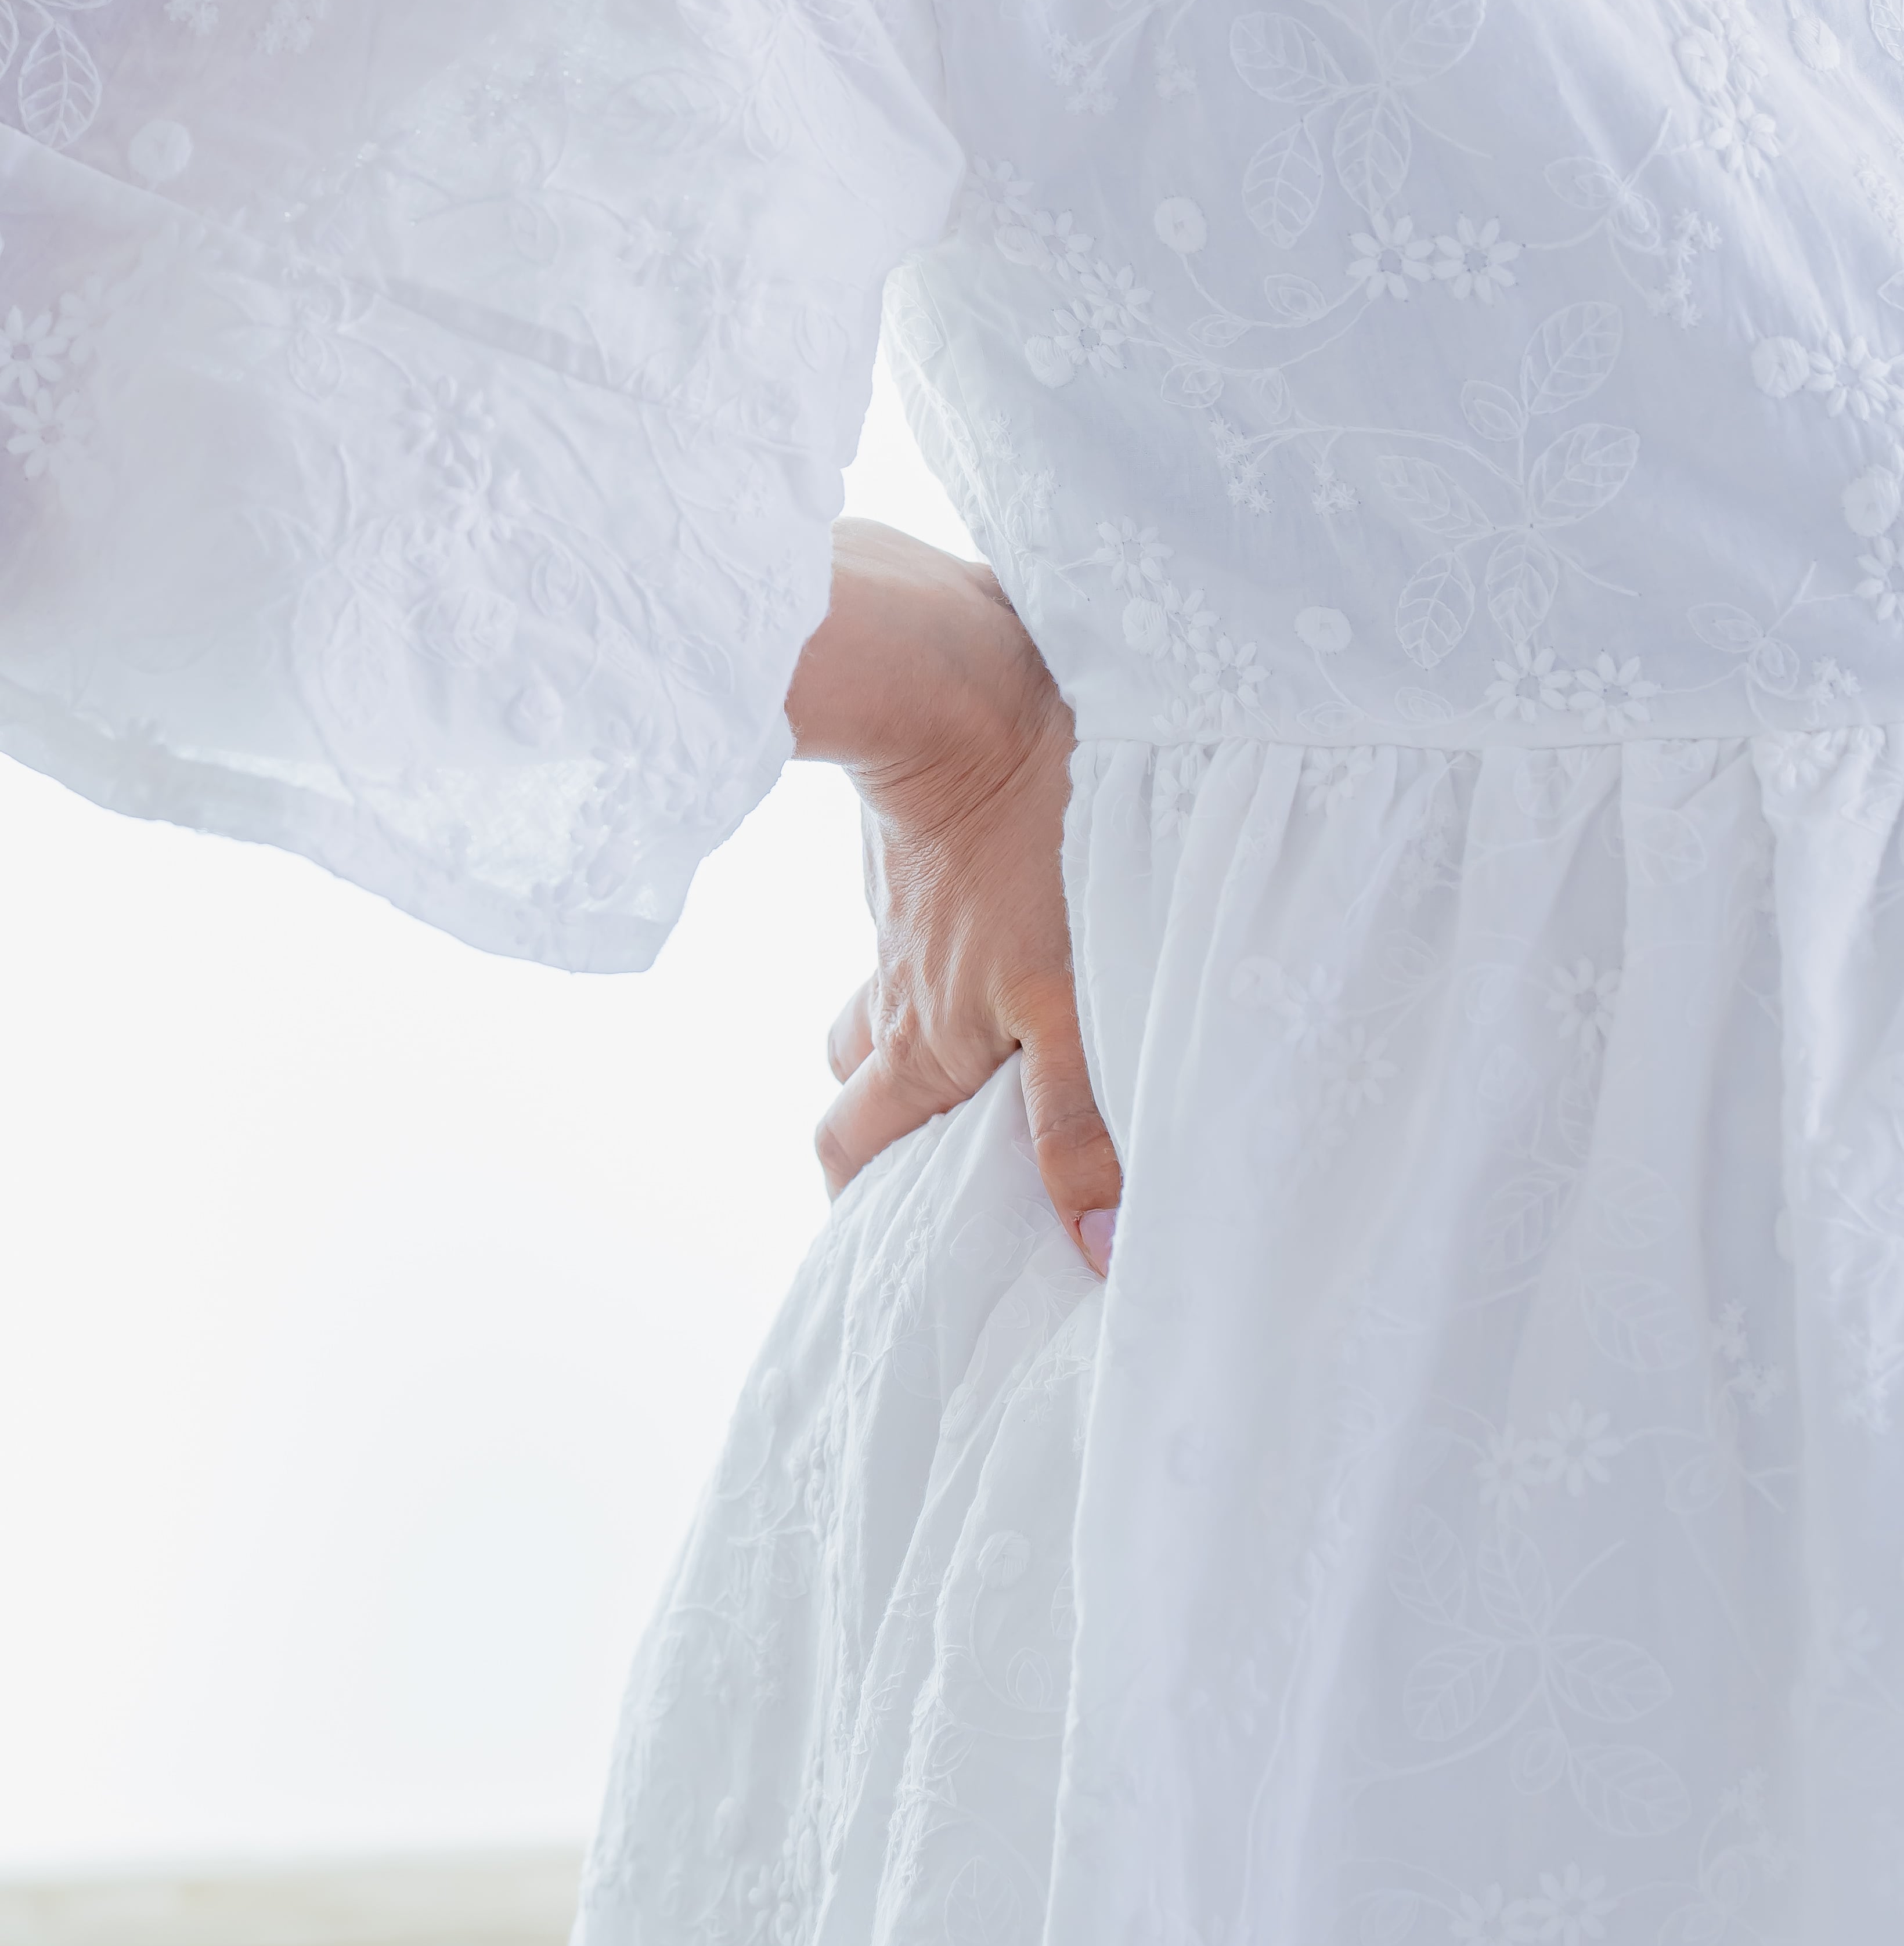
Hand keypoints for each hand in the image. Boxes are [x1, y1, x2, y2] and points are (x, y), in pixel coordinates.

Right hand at [786, 522, 1124, 1275]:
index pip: (849, 1151)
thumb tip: (1097, 1253)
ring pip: (876, 998)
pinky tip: (996, 940)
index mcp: (920, 1045)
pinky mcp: (923, 854)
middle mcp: (895, 991)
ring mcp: (902, 920)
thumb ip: (1080, 1124)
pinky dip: (941, 951)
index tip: (885, 1242)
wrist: (963, 692)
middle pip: (853, 1084)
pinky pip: (912, 926)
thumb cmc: (1025, 850)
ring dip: (908, 1035)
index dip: (857, 1203)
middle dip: (879, 1128)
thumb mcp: (1066, 1002)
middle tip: (932, 1159)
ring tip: (974, 1061)